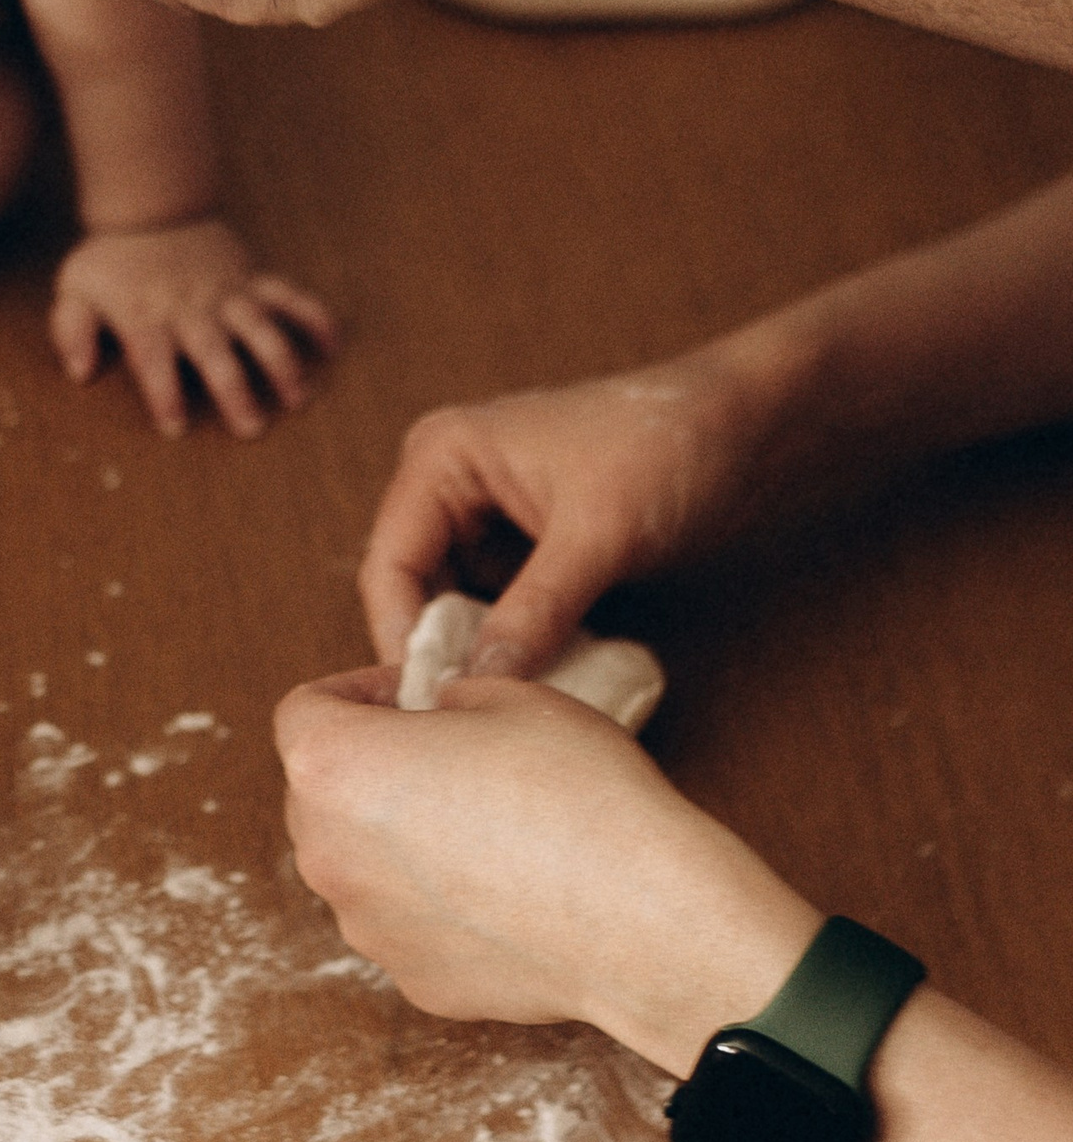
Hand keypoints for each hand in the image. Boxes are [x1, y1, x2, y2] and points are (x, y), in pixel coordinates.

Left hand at [51, 216, 338, 437]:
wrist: (151, 204)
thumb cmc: (111, 259)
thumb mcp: (75, 288)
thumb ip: (71, 330)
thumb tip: (79, 372)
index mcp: (146, 317)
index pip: (154, 360)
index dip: (164, 392)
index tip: (176, 425)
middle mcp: (191, 309)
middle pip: (214, 352)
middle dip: (234, 389)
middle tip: (252, 427)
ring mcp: (227, 293)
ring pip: (260, 328)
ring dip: (281, 361)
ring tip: (299, 397)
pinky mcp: (252, 279)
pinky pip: (289, 296)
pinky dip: (313, 317)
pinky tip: (333, 345)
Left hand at [274, 666, 816, 1073]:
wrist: (644, 920)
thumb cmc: (578, 794)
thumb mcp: (511, 694)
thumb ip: (447, 697)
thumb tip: (433, 717)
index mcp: (333, 767)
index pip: (304, 710)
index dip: (357, 692)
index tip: (409, 696)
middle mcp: (327, 853)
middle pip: (321, 792)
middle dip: (371, 766)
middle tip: (447, 756)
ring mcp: (367, 927)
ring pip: (361, 863)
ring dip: (399, 839)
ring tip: (484, 828)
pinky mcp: (413, 980)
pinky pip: (406, 923)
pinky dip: (437, 903)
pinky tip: (506, 891)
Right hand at [358, 353, 781, 672]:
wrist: (751, 425)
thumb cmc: (669, 444)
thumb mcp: (597, 534)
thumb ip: (534, 611)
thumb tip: (479, 684)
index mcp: (442, 457)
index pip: (391, 564)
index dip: (405, 638)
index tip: (434, 705)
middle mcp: (452, 485)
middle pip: (417, 592)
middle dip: (445, 652)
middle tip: (471, 717)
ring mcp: (490, 518)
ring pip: (460, 609)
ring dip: (485, 654)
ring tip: (512, 703)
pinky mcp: (531, 548)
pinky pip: (503, 611)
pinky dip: (520, 646)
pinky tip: (544, 679)